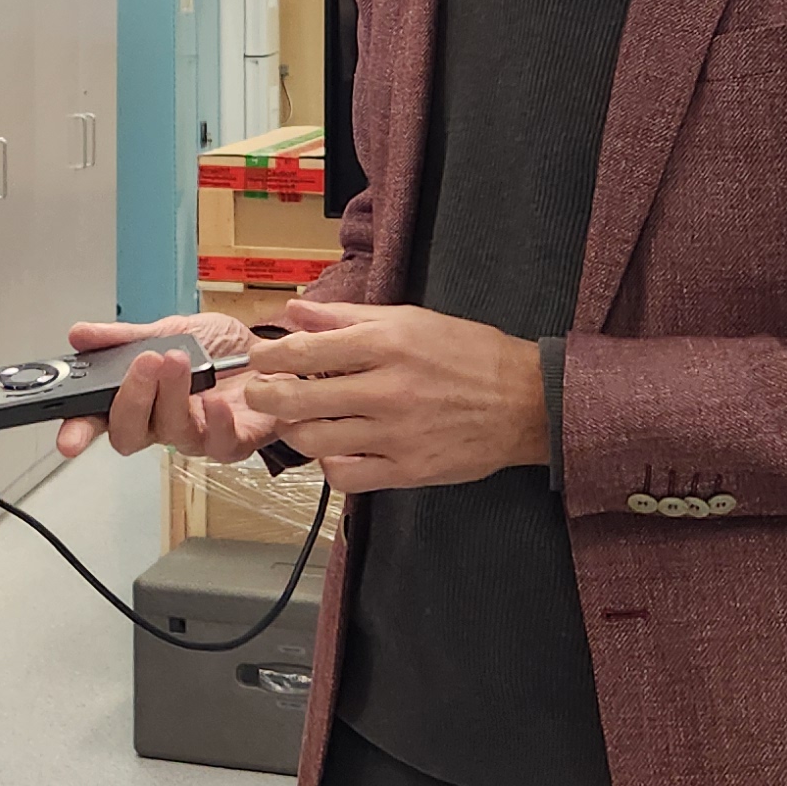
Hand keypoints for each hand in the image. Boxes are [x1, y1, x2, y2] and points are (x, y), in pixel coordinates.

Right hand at [50, 312, 269, 461]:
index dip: (78, 430)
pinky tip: (214, 399)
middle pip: (130, 432)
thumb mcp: (168, 330)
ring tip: (178, 360)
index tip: (68, 437)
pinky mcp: (233, 443)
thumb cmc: (220, 350)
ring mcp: (196, 436)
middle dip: (132, 399)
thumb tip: (79, 334)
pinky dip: (216, 422)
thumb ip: (123, 338)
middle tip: (144, 363)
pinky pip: (219, 443)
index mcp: (139, 400)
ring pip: (172, 433)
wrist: (272, 353)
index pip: (97, 420)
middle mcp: (161, 423)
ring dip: (172, 397)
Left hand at [219, 305, 548, 497]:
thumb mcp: (410, 320)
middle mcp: (386, 388)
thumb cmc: (470, 354)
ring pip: (312, 439)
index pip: (303, 351)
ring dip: (295, 430)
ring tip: (299, 420)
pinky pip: (345, 475)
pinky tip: (337, 449)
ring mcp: (395, 433)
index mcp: (386, 344)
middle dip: (264, 396)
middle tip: (262, 393)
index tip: (259, 358)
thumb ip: (347, 317)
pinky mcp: (407, 469)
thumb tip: (295, 310)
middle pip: (296, 398)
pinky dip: (330, 464)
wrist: (527, 401)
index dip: (268, 356)